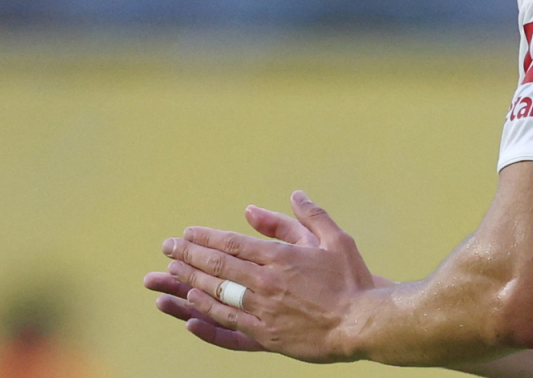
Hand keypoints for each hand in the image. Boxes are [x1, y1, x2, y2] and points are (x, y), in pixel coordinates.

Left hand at [144, 191, 375, 360]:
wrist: (364, 322)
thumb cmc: (353, 280)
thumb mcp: (336, 239)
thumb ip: (310, 215)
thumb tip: (294, 195)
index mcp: (280, 257)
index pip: (232, 244)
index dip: (206, 238)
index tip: (187, 234)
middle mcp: (266, 283)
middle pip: (218, 266)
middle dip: (189, 256)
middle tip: (168, 248)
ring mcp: (264, 311)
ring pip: (217, 295)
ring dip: (191, 283)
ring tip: (170, 274)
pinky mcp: (267, 336)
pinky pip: (228, 326)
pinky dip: (206, 316)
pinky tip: (191, 310)